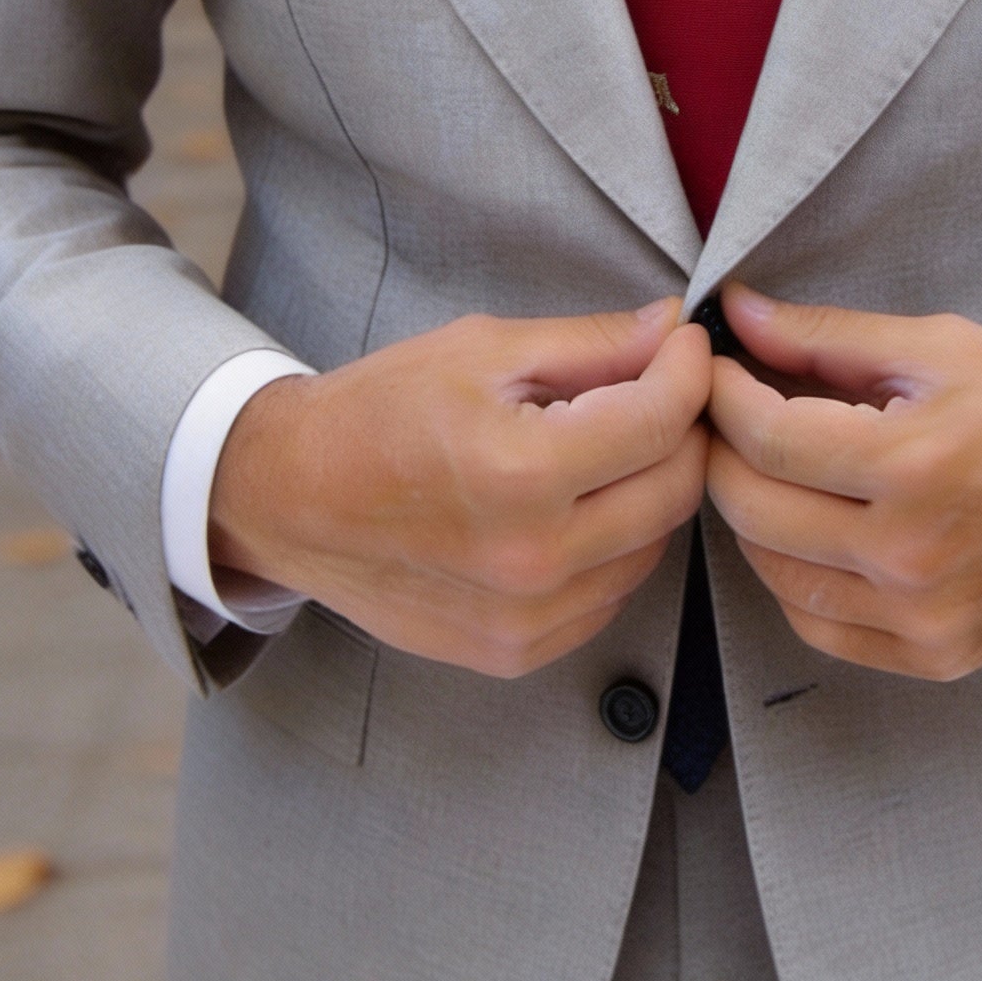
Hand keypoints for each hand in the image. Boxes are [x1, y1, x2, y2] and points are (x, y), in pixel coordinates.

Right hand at [208, 301, 711, 676]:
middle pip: (675, 489)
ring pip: (653, 546)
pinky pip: (611, 594)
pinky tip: (575, 505)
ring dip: (650, 488)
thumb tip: (672, 329)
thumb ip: (593, 343)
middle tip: (658, 388)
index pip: (662, 421)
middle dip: (682, 427)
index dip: (689, 370)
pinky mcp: (517, 651)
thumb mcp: (485, 350)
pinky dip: (615, 545)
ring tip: (608, 445)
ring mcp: (526, 618)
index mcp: (522, 473)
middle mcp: (532, 559)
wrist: (292, 497)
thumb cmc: (380, 412)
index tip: (683, 344)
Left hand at [705, 287, 981, 680]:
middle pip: (753, 510)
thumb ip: (828, 337)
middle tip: (727, 416)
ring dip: (753, 517)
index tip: (714, 370)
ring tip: (771, 469)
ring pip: (774, 575)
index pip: (764, 437)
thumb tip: (738, 315)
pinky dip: (795, 579)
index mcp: (913, 464)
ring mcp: (922, 619)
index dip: (721, 396)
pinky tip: (812, 533)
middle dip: (722, 453)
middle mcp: (910, 555)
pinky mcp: (935, 656)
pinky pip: (820, 628)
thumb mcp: (942, 346)